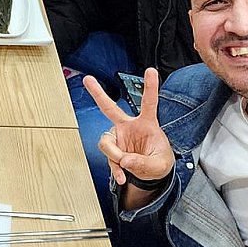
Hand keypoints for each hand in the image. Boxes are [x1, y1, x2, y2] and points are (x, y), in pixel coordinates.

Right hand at [82, 67, 174, 187]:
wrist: (151, 176)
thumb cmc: (159, 162)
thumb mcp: (159, 165)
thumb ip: (144, 163)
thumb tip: (124, 160)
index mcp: (147, 124)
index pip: (148, 102)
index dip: (150, 86)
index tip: (150, 71)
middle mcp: (129, 127)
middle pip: (110, 108)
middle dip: (98, 94)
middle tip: (88, 80)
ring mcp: (118, 138)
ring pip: (106, 142)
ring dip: (114, 155)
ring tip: (125, 166)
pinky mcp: (113, 150)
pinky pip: (108, 158)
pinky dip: (115, 169)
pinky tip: (122, 176)